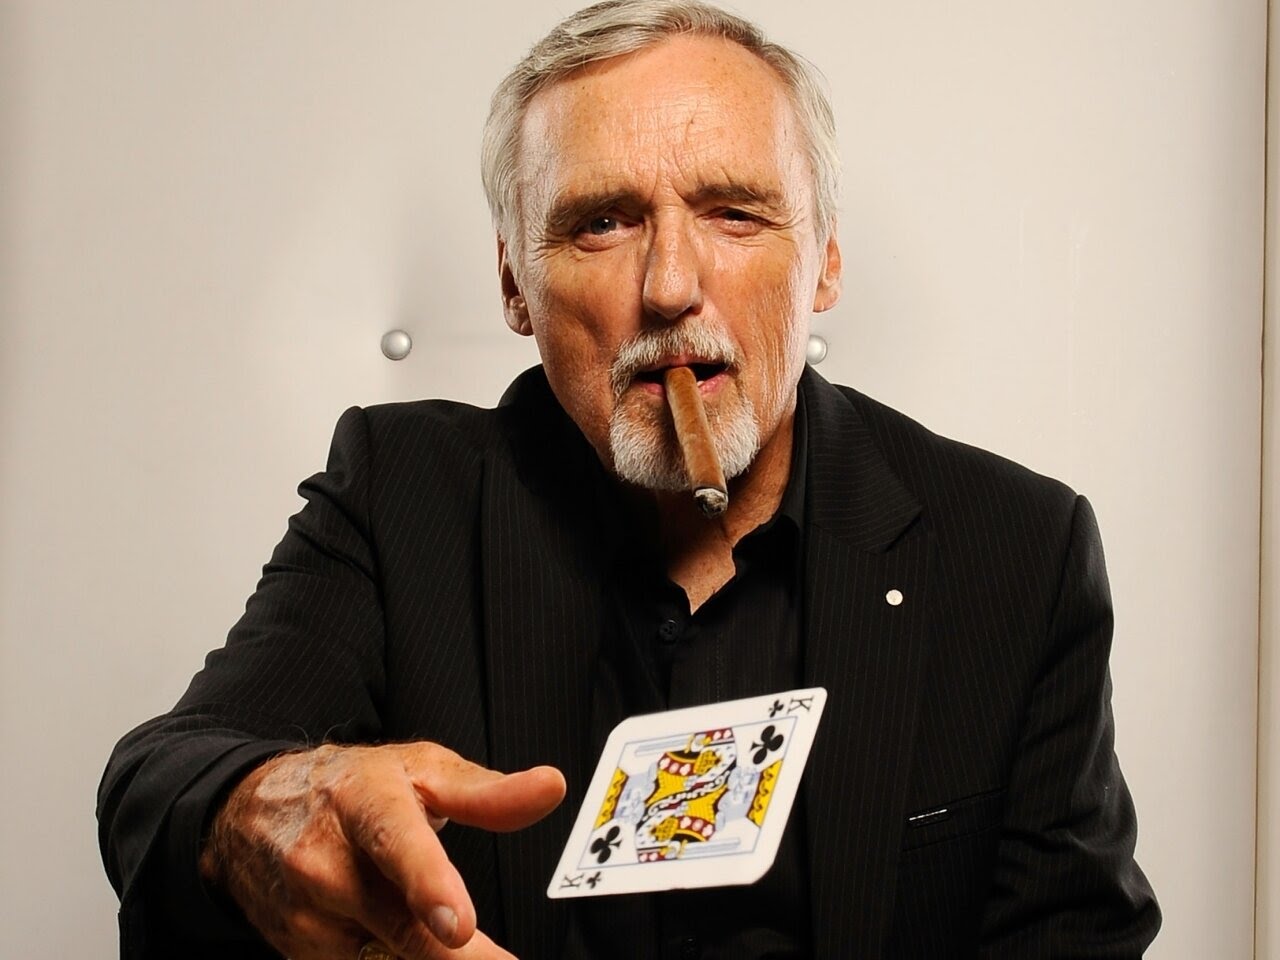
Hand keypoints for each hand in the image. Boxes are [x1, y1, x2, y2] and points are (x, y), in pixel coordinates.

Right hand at [199, 742, 565, 958]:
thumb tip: (551, 788)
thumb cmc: (349, 787)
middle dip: (457, 957)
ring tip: (460, 939)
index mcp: (365, 803)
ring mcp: (308, 916)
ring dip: (431, 958)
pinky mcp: (299, 953)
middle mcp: (327, 863)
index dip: (429, 885)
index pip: (397, 844)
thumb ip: (487, 792)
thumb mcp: (419, 770)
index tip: (458, 924)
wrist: (248, 814)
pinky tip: (413, 942)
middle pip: (402, 930)